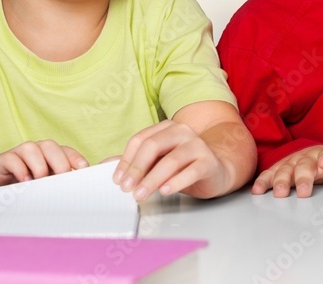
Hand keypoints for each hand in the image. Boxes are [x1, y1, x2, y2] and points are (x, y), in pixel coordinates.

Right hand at [0, 139, 87, 189]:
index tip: (83, 170)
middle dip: (59, 163)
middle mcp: (36, 150)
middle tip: (61, 180)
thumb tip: (77, 193)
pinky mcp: (3, 160)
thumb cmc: (23, 184)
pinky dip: (19, 169)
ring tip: (39, 182)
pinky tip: (23, 181)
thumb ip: (57, 184)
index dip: (75, 158)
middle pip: (51, 146)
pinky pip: (12, 158)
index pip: (66, 151)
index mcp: (50, 155)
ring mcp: (19, 153)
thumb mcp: (43, 184)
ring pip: (32, 148)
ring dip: (39, 166)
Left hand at [112, 120, 227, 200]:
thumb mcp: (158, 162)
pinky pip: (191, 171)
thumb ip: (134, 162)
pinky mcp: (209, 161)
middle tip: (126, 188)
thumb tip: (104, 164)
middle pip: (153, 146)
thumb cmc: (184, 166)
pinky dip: (176, 182)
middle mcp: (182, 132)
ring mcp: (197, 145)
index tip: (117, 179)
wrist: (217, 171)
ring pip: (171, 160)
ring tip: (141, 194)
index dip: (126, 160)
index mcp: (166, 128)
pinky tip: (165, 191)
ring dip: (152, 179)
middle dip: (137, 168)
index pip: (140, 140)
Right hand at [252, 145, 322, 197]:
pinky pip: (270, 174)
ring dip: (281, 180)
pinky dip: (263, 181)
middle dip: (303, 177)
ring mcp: (294, 163)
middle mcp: (309, 158)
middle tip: (303, 191)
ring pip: (285, 170)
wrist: (321, 157)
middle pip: (305, 166)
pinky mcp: (281, 169)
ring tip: (279, 193)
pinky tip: (257, 190)